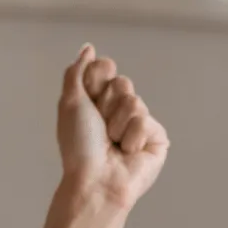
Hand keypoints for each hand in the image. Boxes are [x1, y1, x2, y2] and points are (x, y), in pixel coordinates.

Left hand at [57, 44, 168, 211]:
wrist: (95, 180)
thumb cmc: (79, 146)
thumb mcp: (70, 103)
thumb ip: (77, 72)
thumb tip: (88, 47)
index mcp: (97, 100)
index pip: (105, 68)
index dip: (96, 81)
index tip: (89, 101)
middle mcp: (119, 110)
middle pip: (122, 82)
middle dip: (107, 105)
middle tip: (101, 128)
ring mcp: (139, 124)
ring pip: (135, 101)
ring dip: (117, 124)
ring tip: (113, 144)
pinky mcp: (157, 138)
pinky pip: (146, 121)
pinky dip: (132, 137)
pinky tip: (128, 153)